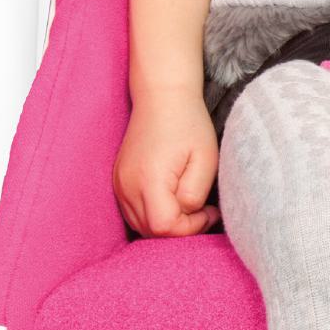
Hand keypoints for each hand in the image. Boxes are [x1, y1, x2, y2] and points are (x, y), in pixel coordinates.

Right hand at [116, 91, 219, 236]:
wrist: (161, 97)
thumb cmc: (188, 125)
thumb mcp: (205, 159)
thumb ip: (195, 194)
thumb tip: (186, 214)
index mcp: (148, 180)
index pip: (164, 228)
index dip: (190, 228)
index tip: (210, 211)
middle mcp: (127, 185)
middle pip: (150, 232)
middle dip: (180, 230)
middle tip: (203, 211)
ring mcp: (119, 184)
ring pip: (141, 226)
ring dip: (166, 225)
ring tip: (190, 206)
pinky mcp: (118, 181)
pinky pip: (134, 213)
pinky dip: (153, 216)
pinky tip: (173, 201)